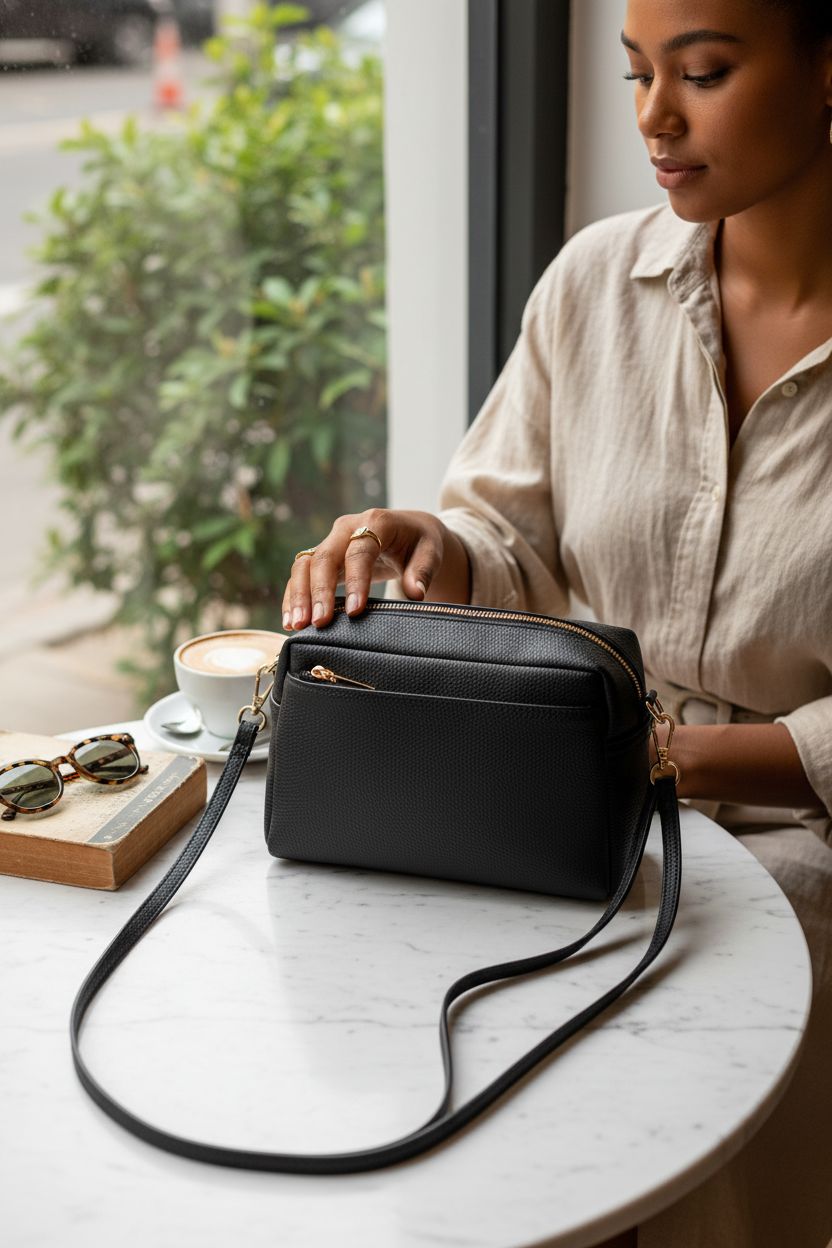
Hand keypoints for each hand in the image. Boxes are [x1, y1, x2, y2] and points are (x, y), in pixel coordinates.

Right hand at [281, 508, 467, 630]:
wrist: (409, 531)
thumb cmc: (420, 542)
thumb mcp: (431, 552)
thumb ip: (423, 571)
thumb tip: (415, 593)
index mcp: (376, 522)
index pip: (359, 550)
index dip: (356, 581)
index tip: (355, 612)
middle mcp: (346, 528)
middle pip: (324, 557)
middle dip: (318, 591)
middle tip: (319, 623)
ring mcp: (330, 542)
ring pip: (304, 564)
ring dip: (298, 595)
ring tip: (297, 625)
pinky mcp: (322, 557)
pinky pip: (300, 574)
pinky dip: (293, 596)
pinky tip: (291, 621)